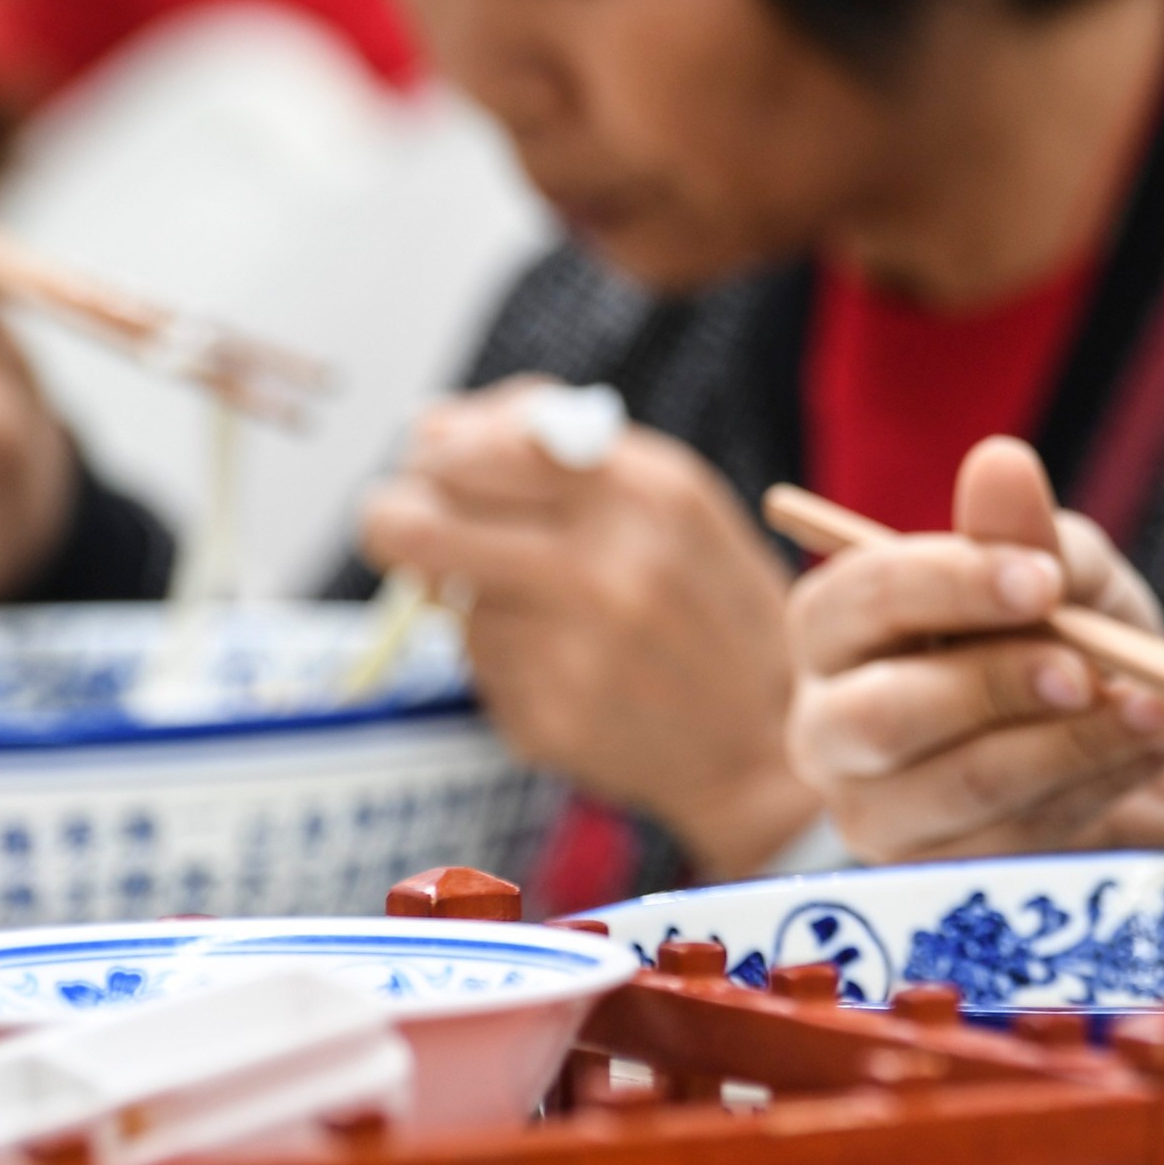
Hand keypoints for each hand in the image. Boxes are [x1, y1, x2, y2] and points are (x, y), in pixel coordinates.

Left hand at [357, 381, 813, 877]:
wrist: (770, 741)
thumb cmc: (715, 602)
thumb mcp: (675, 497)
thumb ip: (554, 446)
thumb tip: (427, 424)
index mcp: (647, 493)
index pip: (473, 450)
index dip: (435, 455)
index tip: (438, 466)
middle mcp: (606, 568)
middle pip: (413, 525)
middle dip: (393, 518)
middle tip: (406, 523)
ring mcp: (571, 653)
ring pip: (441, 596)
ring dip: (464, 592)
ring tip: (538, 603)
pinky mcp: (544, 720)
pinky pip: (474, 662)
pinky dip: (500, 652)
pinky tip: (562, 660)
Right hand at [782, 436, 1163, 860]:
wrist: (1137, 740)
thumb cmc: (1074, 637)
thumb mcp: (1065, 571)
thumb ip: (1025, 530)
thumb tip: (1001, 460)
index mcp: (841, 629)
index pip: (860, 601)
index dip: (949, 586)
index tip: (1044, 579)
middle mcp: (833, 727)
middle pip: (882, 717)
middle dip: (995, 685)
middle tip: (1087, 667)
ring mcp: (879, 815)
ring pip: (961, 787)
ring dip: (1072, 744)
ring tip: (1159, 708)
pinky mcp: (941, 882)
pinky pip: (1019, 842)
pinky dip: (1098, 786)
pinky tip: (1152, 746)